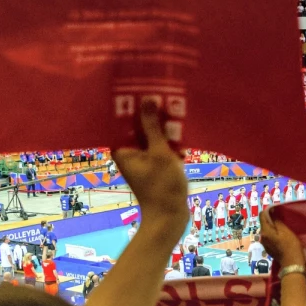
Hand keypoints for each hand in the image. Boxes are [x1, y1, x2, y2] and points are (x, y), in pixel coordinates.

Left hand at [112, 100, 188, 226]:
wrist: (170, 218)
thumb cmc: (162, 186)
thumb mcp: (159, 153)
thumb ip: (153, 126)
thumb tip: (147, 99)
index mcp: (122, 148)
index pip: (123, 119)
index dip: (133, 104)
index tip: (145, 87)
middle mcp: (128, 153)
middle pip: (139, 126)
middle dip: (152, 114)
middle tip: (167, 96)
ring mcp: (142, 160)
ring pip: (152, 136)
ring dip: (164, 128)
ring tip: (178, 112)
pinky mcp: (154, 166)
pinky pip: (160, 147)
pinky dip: (169, 142)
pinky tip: (183, 135)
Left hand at [259, 210, 304, 266]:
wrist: (292, 263)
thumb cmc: (290, 245)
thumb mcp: (285, 230)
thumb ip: (276, 220)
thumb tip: (271, 212)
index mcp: (264, 231)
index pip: (262, 215)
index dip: (268, 211)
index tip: (276, 211)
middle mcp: (261, 237)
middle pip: (264, 224)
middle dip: (271, 220)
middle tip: (282, 220)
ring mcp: (264, 244)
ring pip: (267, 231)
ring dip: (273, 228)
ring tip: (283, 229)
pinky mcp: (268, 249)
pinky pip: (269, 238)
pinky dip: (273, 235)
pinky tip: (281, 238)